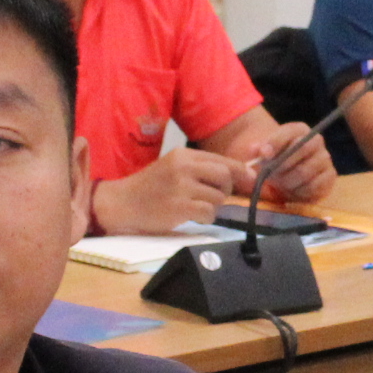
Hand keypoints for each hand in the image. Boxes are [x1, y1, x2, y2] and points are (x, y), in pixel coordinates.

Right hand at [95, 144, 254, 235]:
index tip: (250, 180)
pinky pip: (209, 212)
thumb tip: (244, 174)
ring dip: (213, 206)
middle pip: (225, 175)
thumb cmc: (150, 188)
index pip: (222, 160)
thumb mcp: (174, 169)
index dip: (240, 171)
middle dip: (226, 189)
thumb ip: (201, 169)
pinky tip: (192, 216)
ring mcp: (181, 187)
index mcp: (183, 155)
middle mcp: (183, 167)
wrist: (122, 203)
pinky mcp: (179, 207)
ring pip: (219, 197)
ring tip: (196, 207)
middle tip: (212, 197)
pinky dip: (206, 217)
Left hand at [243, 116, 336, 205]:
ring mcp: (325, 158)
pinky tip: (294, 190)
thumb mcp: (263, 154)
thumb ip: (258, 150)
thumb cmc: (275, 161)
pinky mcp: (330, 176)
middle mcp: (316, 140)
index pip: (289, 131)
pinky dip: (300, 191)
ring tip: (281, 183)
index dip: (276, 142)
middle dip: (282, 164)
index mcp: (299, 130)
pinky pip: (313, 186)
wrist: (288, 176)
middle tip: (270, 175)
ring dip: (288, 181)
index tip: (264, 155)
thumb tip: (257, 150)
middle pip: (301, 149)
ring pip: (305, 171)